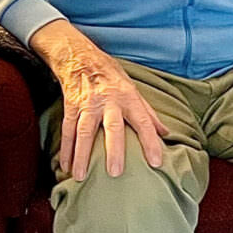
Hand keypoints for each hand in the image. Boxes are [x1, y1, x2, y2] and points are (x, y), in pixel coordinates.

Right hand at [30, 19, 166, 180]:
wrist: (78, 55)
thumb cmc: (109, 73)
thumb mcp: (132, 87)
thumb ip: (148, 112)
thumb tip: (166, 133)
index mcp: (127, 96)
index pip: (143, 121)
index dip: (150, 141)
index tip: (156, 162)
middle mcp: (108, 100)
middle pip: (112, 127)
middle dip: (114, 150)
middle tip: (115, 173)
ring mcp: (87, 103)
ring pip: (84, 131)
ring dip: (82, 155)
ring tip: (80, 176)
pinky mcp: (71, 105)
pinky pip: (68, 129)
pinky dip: (66, 149)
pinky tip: (65, 165)